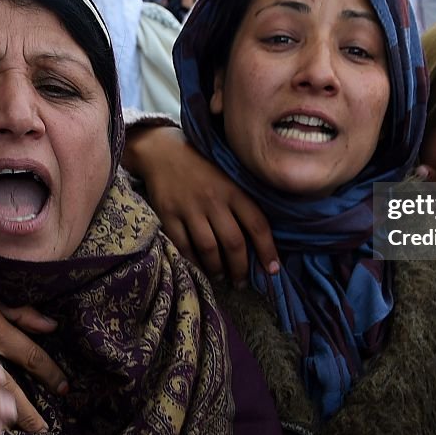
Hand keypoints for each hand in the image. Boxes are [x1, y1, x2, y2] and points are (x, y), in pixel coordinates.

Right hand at [122, 126, 278, 286]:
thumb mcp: (229, 177)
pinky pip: (182, 245)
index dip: (267, 250)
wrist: (163, 152)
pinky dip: (192, 261)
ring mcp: (190, 208)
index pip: (257, 224)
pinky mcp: (168, 214)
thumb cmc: (202, 167)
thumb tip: (261, 237)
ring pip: (209, 248)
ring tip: (221, 277)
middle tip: (242, 282)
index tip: (273, 270)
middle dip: (240, 268)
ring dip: (217, 269)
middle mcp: (214, 200)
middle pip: (233, 242)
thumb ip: (243, 202)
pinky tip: (198, 268)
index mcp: (234, 190)